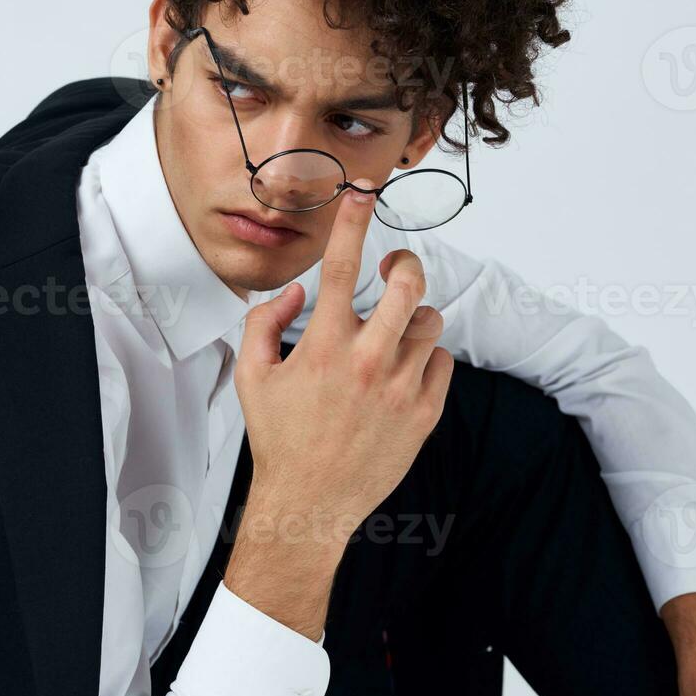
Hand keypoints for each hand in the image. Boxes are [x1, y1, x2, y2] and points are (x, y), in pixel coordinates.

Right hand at [223, 180, 453, 637]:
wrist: (310, 504)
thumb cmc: (279, 439)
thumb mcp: (252, 377)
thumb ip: (265, 324)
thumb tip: (296, 294)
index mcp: (323, 347)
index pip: (340, 268)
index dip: (352, 222)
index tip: (364, 191)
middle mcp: (366, 362)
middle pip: (407, 285)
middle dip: (406, 264)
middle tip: (397, 266)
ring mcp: (400, 389)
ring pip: (430, 322)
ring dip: (415, 316)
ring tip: (395, 333)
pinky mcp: (424, 414)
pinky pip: (443, 362)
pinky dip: (427, 357)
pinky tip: (403, 370)